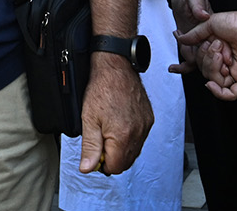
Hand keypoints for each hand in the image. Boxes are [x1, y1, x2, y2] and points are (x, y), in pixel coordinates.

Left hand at [78, 53, 153, 175]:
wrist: (116, 68)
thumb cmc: (101, 90)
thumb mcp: (88, 119)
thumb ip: (90, 147)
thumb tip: (87, 168)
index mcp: (123, 137)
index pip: (115, 167)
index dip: (102, 163)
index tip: (94, 152)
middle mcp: (138, 133)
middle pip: (126, 162)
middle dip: (112, 157)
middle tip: (99, 140)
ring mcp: (145, 126)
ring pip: (134, 151)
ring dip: (121, 147)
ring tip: (108, 130)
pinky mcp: (149, 119)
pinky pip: (140, 138)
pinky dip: (129, 137)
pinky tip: (119, 124)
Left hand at [166, 0, 213, 75]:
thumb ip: (197, 6)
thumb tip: (203, 14)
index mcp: (213, 26)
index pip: (219, 44)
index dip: (215, 53)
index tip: (204, 53)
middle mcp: (208, 37)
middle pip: (210, 57)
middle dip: (200, 60)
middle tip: (186, 50)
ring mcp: (200, 42)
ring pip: (200, 61)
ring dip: (188, 62)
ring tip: (178, 57)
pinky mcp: (191, 45)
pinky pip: (189, 59)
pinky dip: (182, 66)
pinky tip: (173, 68)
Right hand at [177, 8, 236, 100]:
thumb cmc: (236, 23)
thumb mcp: (209, 26)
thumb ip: (195, 35)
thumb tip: (181, 40)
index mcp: (218, 52)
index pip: (200, 64)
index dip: (195, 59)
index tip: (194, 51)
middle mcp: (226, 63)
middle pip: (206, 73)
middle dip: (206, 59)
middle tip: (216, 45)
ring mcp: (235, 72)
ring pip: (215, 82)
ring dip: (213, 67)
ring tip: (221, 53)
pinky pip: (230, 94)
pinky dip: (219, 93)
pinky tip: (211, 84)